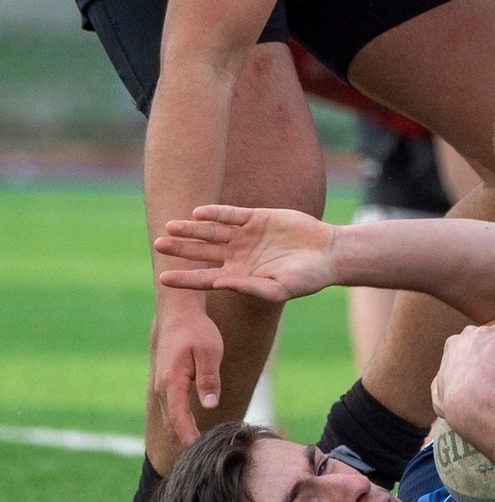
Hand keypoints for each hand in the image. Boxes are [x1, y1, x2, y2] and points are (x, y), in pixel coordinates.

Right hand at [150, 300, 222, 446]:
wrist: (178, 315)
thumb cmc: (197, 332)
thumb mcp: (209, 352)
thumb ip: (209, 379)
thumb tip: (209, 405)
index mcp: (172, 382)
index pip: (178, 417)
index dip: (187, 436)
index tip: (196, 451)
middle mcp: (162, 387)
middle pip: (172, 423)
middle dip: (184, 441)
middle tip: (200, 460)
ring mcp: (162, 386)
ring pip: (171, 417)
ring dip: (181, 434)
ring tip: (198, 452)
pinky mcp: (166, 384)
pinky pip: (172, 409)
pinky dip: (180, 423)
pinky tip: (192, 432)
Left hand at [155, 205, 337, 303]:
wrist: (330, 254)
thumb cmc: (308, 278)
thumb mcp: (280, 289)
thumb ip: (250, 287)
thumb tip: (219, 284)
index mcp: (240, 275)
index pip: (205, 278)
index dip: (184, 278)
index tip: (163, 278)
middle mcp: (238, 255)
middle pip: (202, 252)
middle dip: (180, 249)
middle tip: (158, 245)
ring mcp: (247, 235)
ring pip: (212, 231)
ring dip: (192, 229)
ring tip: (170, 227)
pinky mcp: (258, 217)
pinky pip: (232, 214)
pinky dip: (216, 213)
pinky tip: (199, 213)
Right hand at [431, 322, 494, 434]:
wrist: (469, 401)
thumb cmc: (454, 404)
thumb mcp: (439, 396)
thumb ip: (440, 389)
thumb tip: (441, 398)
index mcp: (452, 346)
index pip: (471, 340)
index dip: (482, 348)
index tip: (491, 358)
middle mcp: (468, 335)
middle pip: (489, 331)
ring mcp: (487, 335)